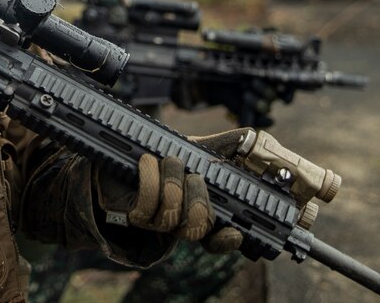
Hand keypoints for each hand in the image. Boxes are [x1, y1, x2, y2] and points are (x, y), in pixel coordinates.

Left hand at [97, 128, 256, 252]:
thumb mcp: (198, 148)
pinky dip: (149, 178)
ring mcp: (156, 222)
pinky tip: (147, 161)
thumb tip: (253, 139)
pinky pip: (146, 204)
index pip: (218, 239)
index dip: (226, 240)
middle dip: (197, 198)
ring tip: (169, 160)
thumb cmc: (165, 154)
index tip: (234, 231)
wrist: (125, 154)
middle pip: (197, 227)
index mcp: (201, 212)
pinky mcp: (133, 215)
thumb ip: (227, 146)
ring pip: (171, 214)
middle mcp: (179, 222)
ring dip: (171, 181)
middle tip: (193, 174)